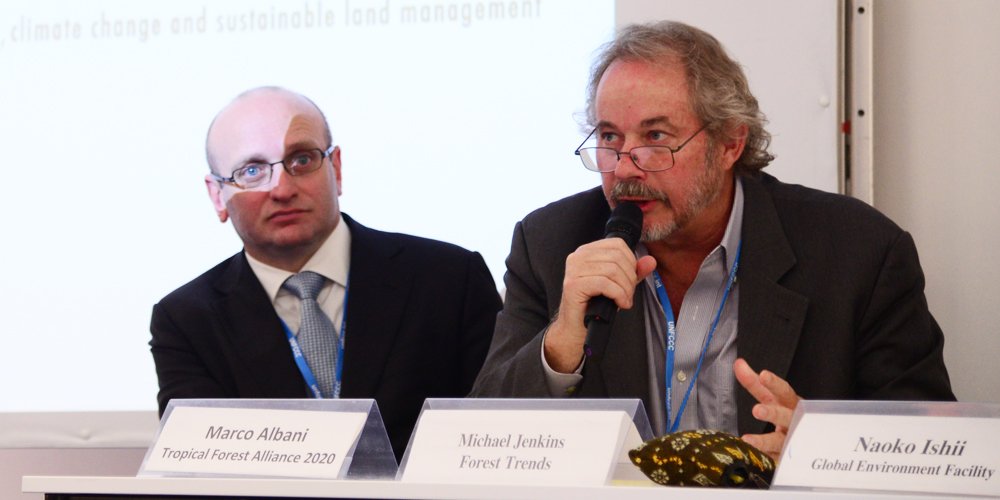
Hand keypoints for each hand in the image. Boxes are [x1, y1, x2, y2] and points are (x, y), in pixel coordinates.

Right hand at [543, 239, 655, 371]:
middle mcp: (578, 256)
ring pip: (612, 270)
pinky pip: (605, 284)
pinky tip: (620, 304)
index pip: (618, 244)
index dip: (631, 261)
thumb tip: (650, 261)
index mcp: (587, 251)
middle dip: (629, 278)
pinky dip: (618, 295)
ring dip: (625, 288)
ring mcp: (573, 270)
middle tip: (629, 294)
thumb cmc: (594, 305)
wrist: (576, 327)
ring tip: (625, 300)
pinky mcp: (573, 285)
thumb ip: (634, 271)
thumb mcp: (618, 284)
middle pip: (617, 257)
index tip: (631, 279)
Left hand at [733, 357, 800, 460]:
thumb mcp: (771, 397)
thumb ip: (754, 383)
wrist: (805, 441)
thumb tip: (738, 363)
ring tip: (747, 440)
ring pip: (780, 441)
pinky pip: (775, 460)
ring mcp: (791, 441)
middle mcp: (793, 421)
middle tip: (757, 410)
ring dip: (765, 441)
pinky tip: (753, 455)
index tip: (763, 375)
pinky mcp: (785, 459)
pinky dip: (764, 458)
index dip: (774, 384)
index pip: (783, 391)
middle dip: (773, 413)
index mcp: (790, 403)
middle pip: (786, 416)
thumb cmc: (785, 414)